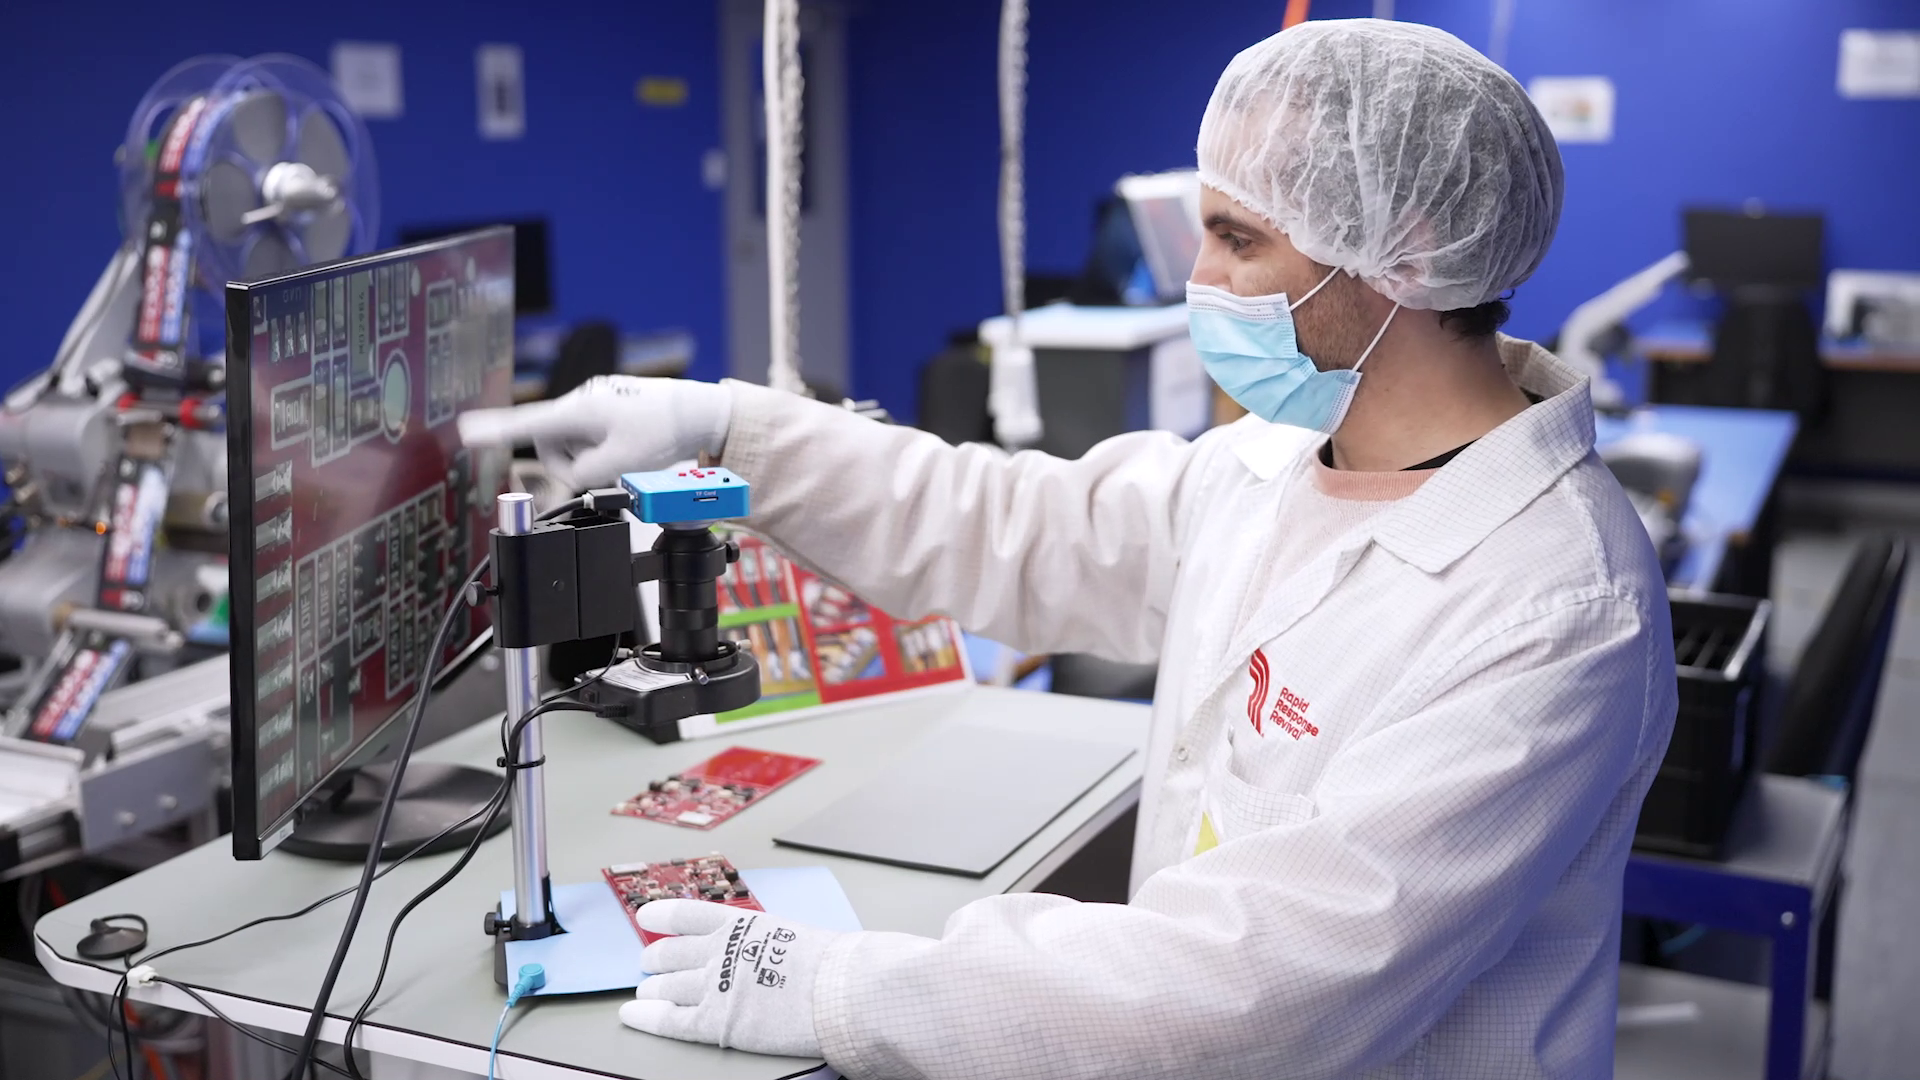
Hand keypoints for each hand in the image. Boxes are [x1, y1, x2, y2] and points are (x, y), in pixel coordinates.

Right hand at [456, 376, 731, 491]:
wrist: (697, 411)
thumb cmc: (663, 429)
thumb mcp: (620, 464)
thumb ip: (584, 476)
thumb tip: (569, 479)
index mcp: (578, 411)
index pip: (526, 424)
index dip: (494, 431)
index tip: (465, 431)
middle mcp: (581, 402)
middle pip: (552, 444)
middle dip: (572, 464)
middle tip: (606, 469)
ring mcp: (594, 403)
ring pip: (573, 443)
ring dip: (590, 458)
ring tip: (624, 456)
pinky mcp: (607, 408)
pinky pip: (590, 436)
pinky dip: (602, 449)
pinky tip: (629, 447)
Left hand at [619, 899, 842, 1057]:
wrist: (839, 991)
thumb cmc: (827, 964)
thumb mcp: (787, 933)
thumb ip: (760, 940)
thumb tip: (755, 950)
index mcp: (738, 924)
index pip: (686, 913)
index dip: (660, 913)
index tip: (646, 915)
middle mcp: (718, 950)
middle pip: (669, 953)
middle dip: (655, 959)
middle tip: (650, 964)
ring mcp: (713, 986)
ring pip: (665, 986)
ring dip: (652, 989)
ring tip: (647, 993)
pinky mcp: (715, 1022)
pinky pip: (669, 1020)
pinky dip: (646, 1017)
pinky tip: (632, 1015)